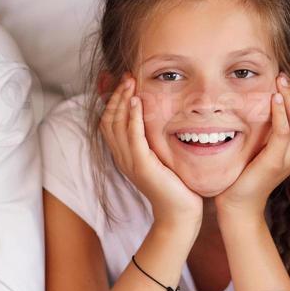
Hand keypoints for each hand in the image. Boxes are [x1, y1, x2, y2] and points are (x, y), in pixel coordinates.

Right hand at [101, 76, 202, 229]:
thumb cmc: (176, 186)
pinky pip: (133, 137)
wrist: (180, 214)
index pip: (109, 122)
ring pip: (117, 125)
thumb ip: (155, 140)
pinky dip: (133, 117)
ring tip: (131, 82)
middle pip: (109, 120)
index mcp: (125, 155)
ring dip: (123, 101)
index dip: (114, 100)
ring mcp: (130, 162)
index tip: (126, 82)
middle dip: (117, 95)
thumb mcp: (162, 158)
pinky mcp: (143, 167)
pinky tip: (139, 102)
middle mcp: (123, 158)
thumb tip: (160, 118)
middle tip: (127, 76)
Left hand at [215, 75, 289, 218]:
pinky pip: (284, 131)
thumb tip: (264, 104)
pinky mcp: (276, 160)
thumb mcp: (259, 146)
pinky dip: (281, 112)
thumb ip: (266, 128)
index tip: (286, 77)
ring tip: (279, 81)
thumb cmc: (244, 174)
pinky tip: (274, 99)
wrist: (239, 204)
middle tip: (282, 76)